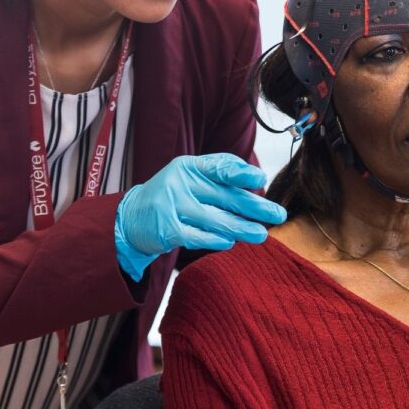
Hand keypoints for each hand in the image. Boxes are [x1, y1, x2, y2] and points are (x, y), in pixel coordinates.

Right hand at [115, 154, 287, 279]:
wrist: (131, 217)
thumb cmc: (172, 196)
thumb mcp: (190, 177)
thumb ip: (219, 174)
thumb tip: (256, 181)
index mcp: (190, 166)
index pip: (220, 167)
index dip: (241, 173)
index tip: (260, 179)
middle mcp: (181, 182)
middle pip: (225, 196)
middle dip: (255, 207)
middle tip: (278, 214)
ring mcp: (173, 205)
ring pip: (216, 219)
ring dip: (242, 228)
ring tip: (261, 234)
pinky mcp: (167, 228)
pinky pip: (198, 236)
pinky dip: (217, 240)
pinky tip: (231, 242)